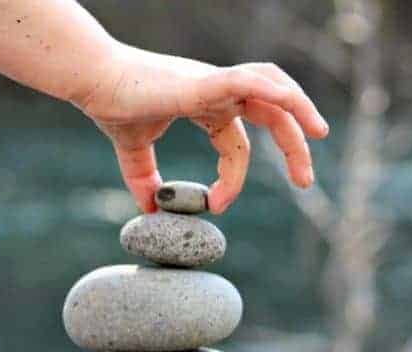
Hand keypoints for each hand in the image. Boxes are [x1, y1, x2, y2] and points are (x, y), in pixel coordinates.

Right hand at [78, 43, 328, 213]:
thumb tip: (150, 210)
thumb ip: (144, 180)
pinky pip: (252, 82)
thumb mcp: (133, 154)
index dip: (232, 179)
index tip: (217, 207)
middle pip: (271, 113)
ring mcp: (214, 82)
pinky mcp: (205, 81)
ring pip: (273, 88)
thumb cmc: (112, 105)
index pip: (236, 144)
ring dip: (300, 110)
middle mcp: (217, 90)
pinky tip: (296, 108)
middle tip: (306, 182)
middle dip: (294, 146)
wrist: (92, 81)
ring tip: (319, 135)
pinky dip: (279, 93)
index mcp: (206, 106)